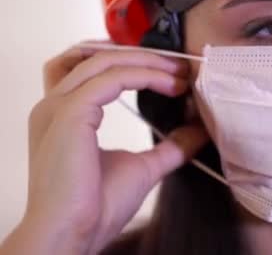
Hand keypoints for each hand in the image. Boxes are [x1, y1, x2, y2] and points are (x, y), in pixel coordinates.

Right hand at [1, 43, 206, 254]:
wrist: (73, 235)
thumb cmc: (97, 207)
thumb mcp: (144, 166)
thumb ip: (170, 146)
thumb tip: (197, 130)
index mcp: (64, 116)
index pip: (90, 68)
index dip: (131, 63)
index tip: (171, 72)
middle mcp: (55, 105)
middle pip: (96, 56)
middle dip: (142, 55)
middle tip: (179, 66)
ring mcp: (58, 106)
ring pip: (104, 60)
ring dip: (146, 61)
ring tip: (178, 73)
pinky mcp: (70, 112)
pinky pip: (112, 78)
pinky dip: (145, 75)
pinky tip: (171, 86)